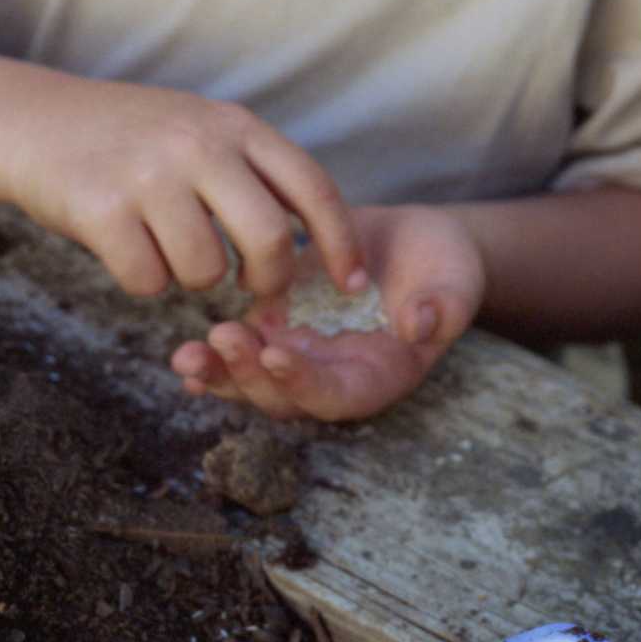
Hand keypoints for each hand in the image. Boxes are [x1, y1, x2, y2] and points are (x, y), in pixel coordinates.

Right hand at [0, 75, 363, 302]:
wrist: (35, 121)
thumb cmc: (132, 136)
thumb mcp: (202, 127)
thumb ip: (253, 169)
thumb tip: (315, 237)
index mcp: (234, 125)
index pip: (312, 187)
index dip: (341, 242)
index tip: (352, 284)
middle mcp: (198, 144)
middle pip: (269, 240)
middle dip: (267, 281)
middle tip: (250, 288)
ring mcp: (149, 175)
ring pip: (205, 271)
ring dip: (190, 277)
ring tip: (165, 243)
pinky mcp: (101, 210)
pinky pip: (148, 281)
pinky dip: (142, 279)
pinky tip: (125, 245)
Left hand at [172, 203, 485, 420]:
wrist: (416, 245)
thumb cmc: (444, 267)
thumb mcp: (455, 281)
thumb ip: (444, 305)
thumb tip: (421, 325)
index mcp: (377, 376)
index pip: (336, 396)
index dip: (305, 383)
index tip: (278, 354)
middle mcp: (333, 376)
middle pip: (284, 397)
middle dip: (250, 376)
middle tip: (223, 338)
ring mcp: (302, 355)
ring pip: (255, 380)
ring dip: (221, 374)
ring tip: (186, 357)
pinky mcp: (280, 327)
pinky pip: (244, 351)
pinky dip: (215, 358)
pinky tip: (185, 355)